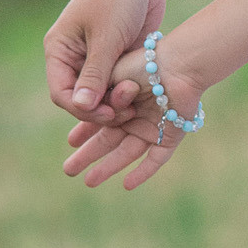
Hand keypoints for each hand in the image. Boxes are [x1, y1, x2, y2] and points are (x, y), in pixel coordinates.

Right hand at [45, 0, 163, 122]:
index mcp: (59, 51)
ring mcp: (97, 58)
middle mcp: (74, 57)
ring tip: (137, 97)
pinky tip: (145, 94)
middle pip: (83, 98)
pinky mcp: (118, 56)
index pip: (62, 93)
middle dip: (103, 108)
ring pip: (103, 94)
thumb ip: (95, 74)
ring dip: (119, 101)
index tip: (109, 114)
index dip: (83, 110)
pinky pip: (119, 84)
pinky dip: (129, 92)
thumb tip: (80, 108)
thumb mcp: (106, 38)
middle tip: (128, 110)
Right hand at [60, 39, 204, 191]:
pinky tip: (127, 185)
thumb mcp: (110, 75)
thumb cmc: (142, 63)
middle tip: (69, 170)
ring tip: (89, 181)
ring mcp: (153, 124)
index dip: (84, 131)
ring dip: (109, 167)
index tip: (71, 142)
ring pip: (127, 151)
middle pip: (108, 138)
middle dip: (88, 155)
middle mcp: (135, 113)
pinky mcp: (171, 134)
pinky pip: (156, 158)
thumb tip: (77, 106)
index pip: (98, 119)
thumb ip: (95, 93)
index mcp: (120, 96)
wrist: (178, 64)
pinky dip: (143, 171)